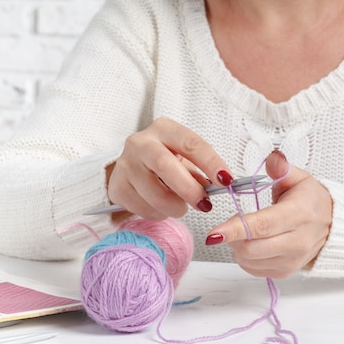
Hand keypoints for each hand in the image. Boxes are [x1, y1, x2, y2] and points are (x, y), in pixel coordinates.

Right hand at [107, 117, 233, 219]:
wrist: (130, 168)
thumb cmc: (165, 162)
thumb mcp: (184, 160)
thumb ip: (201, 172)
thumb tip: (223, 185)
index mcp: (164, 130)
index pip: (191, 143)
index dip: (211, 163)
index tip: (227, 181)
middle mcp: (141, 143)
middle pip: (166, 166)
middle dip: (189, 189)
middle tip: (204, 204)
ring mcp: (125, 164)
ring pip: (154, 193)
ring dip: (174, 207)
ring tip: (180, 207)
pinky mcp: (116, 186)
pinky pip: (142, 207)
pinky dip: (157, 213)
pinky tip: (160, 207)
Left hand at [205, 150, 332, 278]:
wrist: (332, 226)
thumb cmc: (312, 201)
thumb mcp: (299, 178)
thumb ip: (282, 168)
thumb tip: (273, 159)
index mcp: (299, 214)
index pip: (262, 225)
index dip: (235, 230)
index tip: (213, 234)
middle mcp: (297, 240)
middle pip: (252, 248)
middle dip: (231, 237)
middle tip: (230, 224)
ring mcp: (292, 259)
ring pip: (250, 261)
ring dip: (237, 247)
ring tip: (243, 232)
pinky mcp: (286, 271)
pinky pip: (254, 270)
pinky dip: (245, 259)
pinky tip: (251, 244)